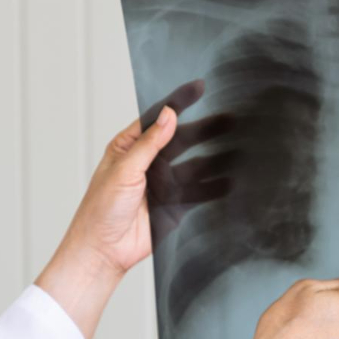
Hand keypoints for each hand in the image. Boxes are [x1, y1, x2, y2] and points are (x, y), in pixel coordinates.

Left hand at [58, 80, 225, 277]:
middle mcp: (149, 163)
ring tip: (238, 150)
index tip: (200, 87)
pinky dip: (214, 187)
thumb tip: (168, 114)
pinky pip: (198, 192)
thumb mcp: (124, 169)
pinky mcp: (174, 206)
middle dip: (205, 130)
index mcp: (130, 147)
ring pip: (195, 166)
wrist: (103, 250)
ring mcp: (163, 185)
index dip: (179, 103)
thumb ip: (149, 143)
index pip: (158, 119)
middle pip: (182, 141)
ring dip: (215, 158)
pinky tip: (230, 180)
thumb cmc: (100, 209)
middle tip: (230, 120)